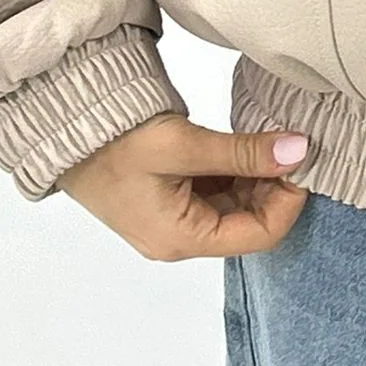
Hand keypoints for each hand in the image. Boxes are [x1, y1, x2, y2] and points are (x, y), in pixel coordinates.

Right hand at [56, 112, 310, 259]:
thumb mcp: (183, 145)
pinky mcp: (169, 200)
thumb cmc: (113, 141)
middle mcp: (179, 239)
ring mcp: (174, 220)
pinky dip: (238, 170)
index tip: (302, 162)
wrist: (63, 126)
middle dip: (276, 186)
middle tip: (293, 146)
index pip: (260, 235)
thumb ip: (244, 151)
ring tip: (272, 142)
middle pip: (250, 223)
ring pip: (236, 206)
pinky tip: (248, 145)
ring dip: (258, 176)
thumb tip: (299, 151)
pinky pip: (218, 192)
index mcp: (182, 239)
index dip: (289, 200)